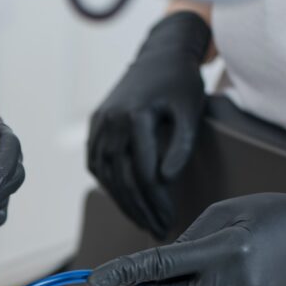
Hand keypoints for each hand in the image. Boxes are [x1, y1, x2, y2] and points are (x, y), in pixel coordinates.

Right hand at [87, 11, 210, 239]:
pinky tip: (124, 200)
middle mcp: (111, 121)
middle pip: (123, 179)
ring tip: (142, 221)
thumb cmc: (181, 83)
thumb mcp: (190, 111)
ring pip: (106, 175)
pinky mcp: (94, 126)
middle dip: (141, 210)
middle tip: (157, 230)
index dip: (157, 202)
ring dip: (123, 203)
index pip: (145, 173)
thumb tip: (165, 180)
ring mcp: (99, 124)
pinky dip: (109, 186)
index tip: (169, 221)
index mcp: (135, 116)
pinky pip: (97, 164)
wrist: (160, 54)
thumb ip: (181, 145)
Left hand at [87, 194, 285, 285]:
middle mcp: (237, 285)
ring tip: (202, 274)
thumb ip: (183, 244)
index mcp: (227, 250)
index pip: (161, 266)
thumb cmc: (269, 219)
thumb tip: (147, 272)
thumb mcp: (224, 214)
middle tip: (134, 281)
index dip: (123, 274)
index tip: (94, 281)